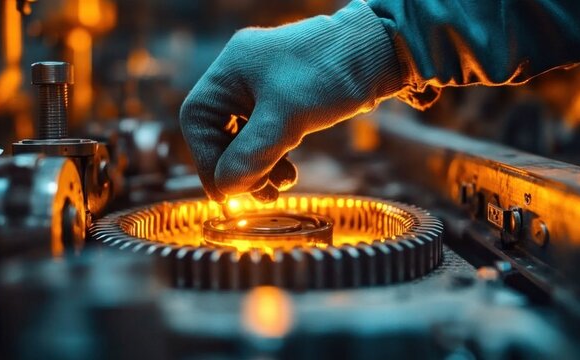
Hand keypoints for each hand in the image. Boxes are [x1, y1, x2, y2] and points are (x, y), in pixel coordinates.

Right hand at [179, 0, 405, 201]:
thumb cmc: (331, 73)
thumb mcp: (288, 117)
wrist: (381, 52)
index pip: (198, 121)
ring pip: (245, 136)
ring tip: (278, 188)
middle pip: (220, 131)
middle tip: (257, 196)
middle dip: (236, 167)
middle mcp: (242, 75)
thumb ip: (252, 154)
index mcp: (231, 69)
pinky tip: (288, 173)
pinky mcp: (288, 97)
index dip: (207, 160)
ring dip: (257, 167)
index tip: (225, 193)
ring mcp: (265, 86)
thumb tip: (226, 189)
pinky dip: (273, 156)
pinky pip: (267, 133)